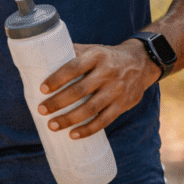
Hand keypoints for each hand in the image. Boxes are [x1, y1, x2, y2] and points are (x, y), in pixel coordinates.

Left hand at [36, 40, 159, 138]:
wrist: (141, 63)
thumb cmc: (106, 57)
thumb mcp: (92, 49)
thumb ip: (71, 53)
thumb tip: (42, 57)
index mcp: (96, 56)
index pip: (74, 67)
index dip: (57, 79)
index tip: (42, 88)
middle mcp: (108, 73)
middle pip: (80, 90)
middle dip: (58, 102)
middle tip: (41, 110)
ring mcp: (116, 90)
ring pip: (91, 108)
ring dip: (70, 119)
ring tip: (52, 125)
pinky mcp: (123, 105)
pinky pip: (104, 120)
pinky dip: (88, 129)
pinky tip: (73, 134)